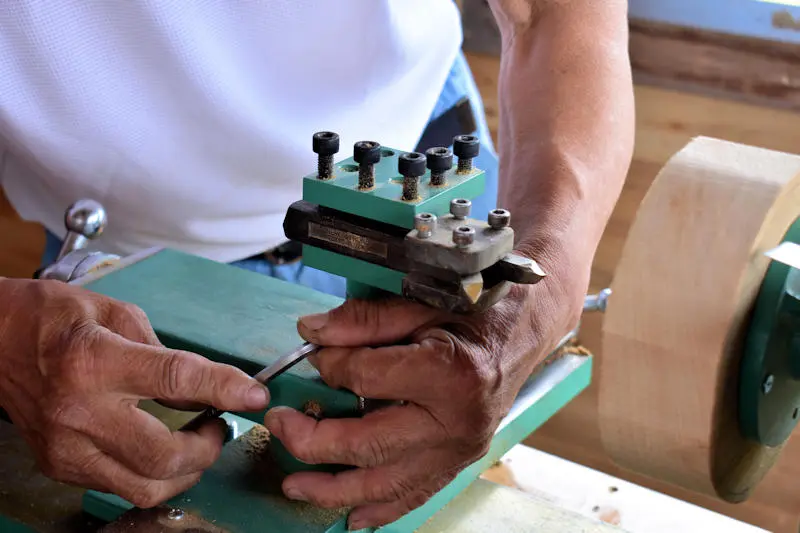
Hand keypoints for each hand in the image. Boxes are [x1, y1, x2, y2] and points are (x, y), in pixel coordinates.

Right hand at [0, 278, 270, 506]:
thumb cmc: (55, 319)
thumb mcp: (115, 312)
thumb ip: (164, 352)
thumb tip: (204, 389)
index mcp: (95, 360)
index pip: (175, 379)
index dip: (224, 388)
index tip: (256, 395)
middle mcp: (78, 411)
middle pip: (162, 456)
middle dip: (208, 448)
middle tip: (220, 426)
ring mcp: (66, 447)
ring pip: (144, 487)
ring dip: (184, 471)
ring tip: (195, 444)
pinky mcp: (59, 466)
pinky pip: (119, 487)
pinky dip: (152, 475)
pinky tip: (160, 451)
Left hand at [264, 250, 585, 529]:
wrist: (520, 335)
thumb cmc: (472, 315)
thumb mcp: (420, 304)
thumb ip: (364, 319)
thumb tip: (310, 332)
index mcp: (449, 373)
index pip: (366, 379)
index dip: (330, 366)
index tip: (316, 355)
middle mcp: (457, 421)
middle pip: (369, 444)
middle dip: (313, 441)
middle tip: (279, 426)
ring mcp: (460, 451)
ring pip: (386, 483)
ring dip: (333, 490)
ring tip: (293, 485)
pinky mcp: (458, 464)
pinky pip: (414, 495)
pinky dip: (380, 511)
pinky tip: (350, 517)